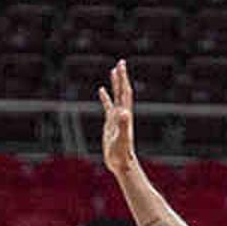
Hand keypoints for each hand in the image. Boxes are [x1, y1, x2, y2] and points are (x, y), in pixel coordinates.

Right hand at [98, 59, 136, 175]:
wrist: (121, 163)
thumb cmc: (122, 153)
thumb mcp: (121, 138)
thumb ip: (123, 125)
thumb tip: (124, 113)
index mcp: (125, 114)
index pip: (124, 92)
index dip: (123, 79)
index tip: (121, 65)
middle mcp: (122, 113)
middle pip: (122, 90)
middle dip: (121, 76)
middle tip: (121, 62)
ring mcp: (116, 117)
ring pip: (116, 96)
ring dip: (115, 83)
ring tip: (113, 71)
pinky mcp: (110, 123)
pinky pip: (108, 106)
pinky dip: (105, 97)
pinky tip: (101, 90)